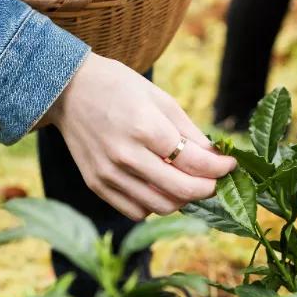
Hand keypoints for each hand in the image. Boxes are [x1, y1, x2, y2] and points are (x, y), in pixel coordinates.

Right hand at [43, 53, 236, 220]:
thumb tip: (214, 157)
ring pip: (160, 206)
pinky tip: (158, 186)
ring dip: (182, 199)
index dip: (220, 167)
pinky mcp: (97, 184)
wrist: (67, 90)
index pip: (195, 162)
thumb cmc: (117, 86)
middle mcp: (126, 155)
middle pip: (181, 190)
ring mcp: (109, 173)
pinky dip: (154, 205)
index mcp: (145, 127)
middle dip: (207, 188)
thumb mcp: (159, 97)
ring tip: (187, 182)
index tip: (229, 164)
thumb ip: (188, 130)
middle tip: (215, 180)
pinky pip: (136, 211)